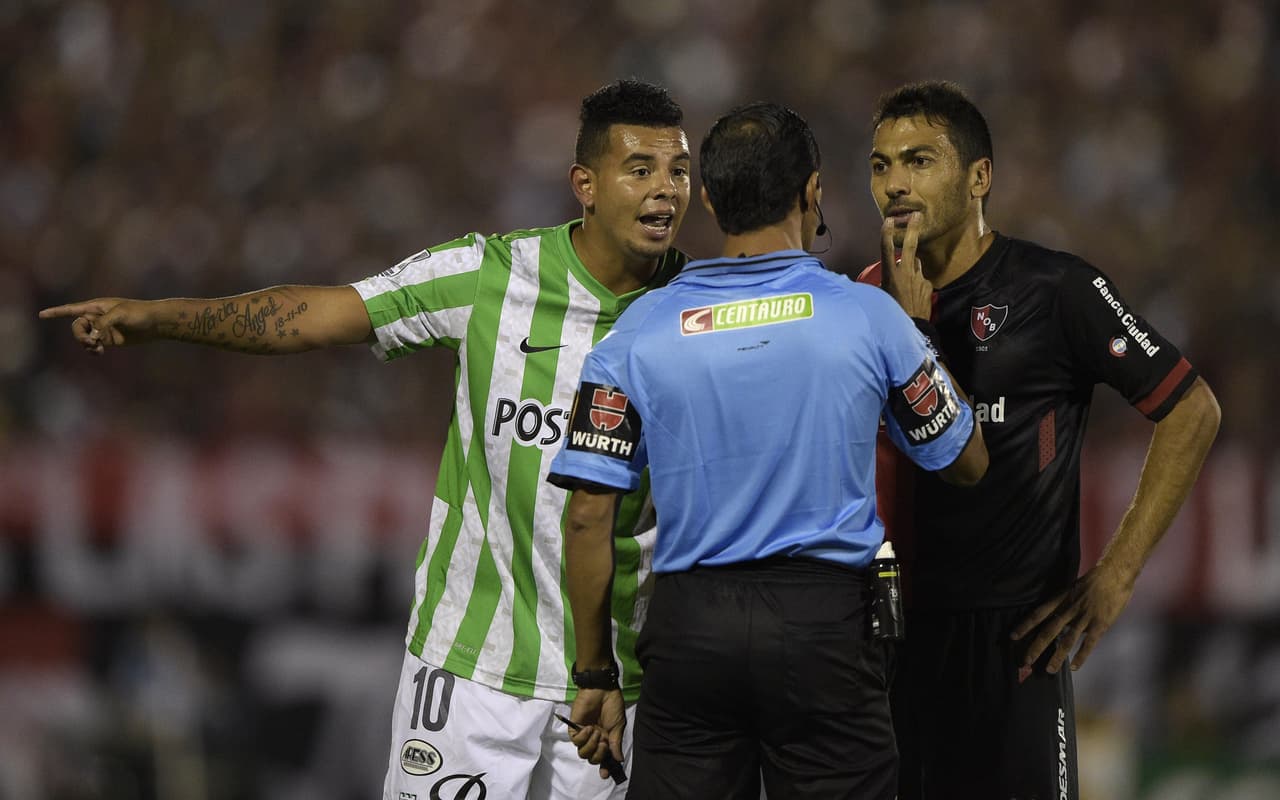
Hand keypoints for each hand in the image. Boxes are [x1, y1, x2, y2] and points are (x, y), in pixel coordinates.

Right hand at [38, 298, 153, 352]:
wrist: (155, 323)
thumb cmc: (139, 313)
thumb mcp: (121, 314)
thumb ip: (104, 323)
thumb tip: (93, 336)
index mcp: (96, 306)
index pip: (72, 309)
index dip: (56, 312)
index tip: (41, 315)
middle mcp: (96, 317)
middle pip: (76, 327)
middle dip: (80, 335)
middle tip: (91, 341)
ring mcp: (102, 329)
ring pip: (84, 338)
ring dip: (86, 344)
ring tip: (97, 347)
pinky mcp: (108, 339)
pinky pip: (93, 345)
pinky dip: (92, 350)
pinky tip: (99, 352)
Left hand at [567, 688, 625, 778]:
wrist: (602, 690)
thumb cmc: (612, 705)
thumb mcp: (618, 726)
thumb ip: (616, 743)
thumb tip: (619, 760)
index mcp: (606, 740)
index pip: (604, 758)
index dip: (605, 768)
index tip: (605, 774)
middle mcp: (595, 739)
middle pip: (592, 758)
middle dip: (598, 755)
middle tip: (604, 742)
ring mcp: (584, 734)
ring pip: (582, 753)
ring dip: (591, 745)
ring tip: (597, 732)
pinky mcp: (575, 727)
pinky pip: (575, 741)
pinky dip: (583, 737)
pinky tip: (589, 728)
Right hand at [880, 212, 932, 318]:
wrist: (912, 329)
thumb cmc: (891, 314)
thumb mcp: (880, 298)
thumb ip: (883, 284)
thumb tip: (881, 281)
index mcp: (890, 275)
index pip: (887, 250)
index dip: (887, 234)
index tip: (888, 220)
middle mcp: (906, 273)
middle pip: (910, 246)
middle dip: (913, 228)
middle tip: (917, 215)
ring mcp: (919, 278)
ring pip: (916, 264)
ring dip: (912, 266)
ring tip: (905, 281)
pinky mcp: (928, 286)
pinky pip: (922, 279)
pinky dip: (918, 283)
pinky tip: (913, 295)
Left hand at [1010, 562, 1136, 676]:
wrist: (1114, 574)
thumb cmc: (1094, 581)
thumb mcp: (1072, 588)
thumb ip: (1064, 604)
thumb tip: (1057, 618)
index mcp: (1061, 599)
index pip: (1038, 614)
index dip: (1025, 626)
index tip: (1013, 636)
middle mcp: (1069, 609)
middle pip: (1049, 631)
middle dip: (1036, 647)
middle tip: (1026, 661)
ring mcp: (1084, 618)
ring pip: (1067, 641)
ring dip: (1057, 657)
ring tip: (1050, 670)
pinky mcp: (1099, 624)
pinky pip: (1089, 644)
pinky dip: (1081, 656)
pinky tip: (1075, 667)